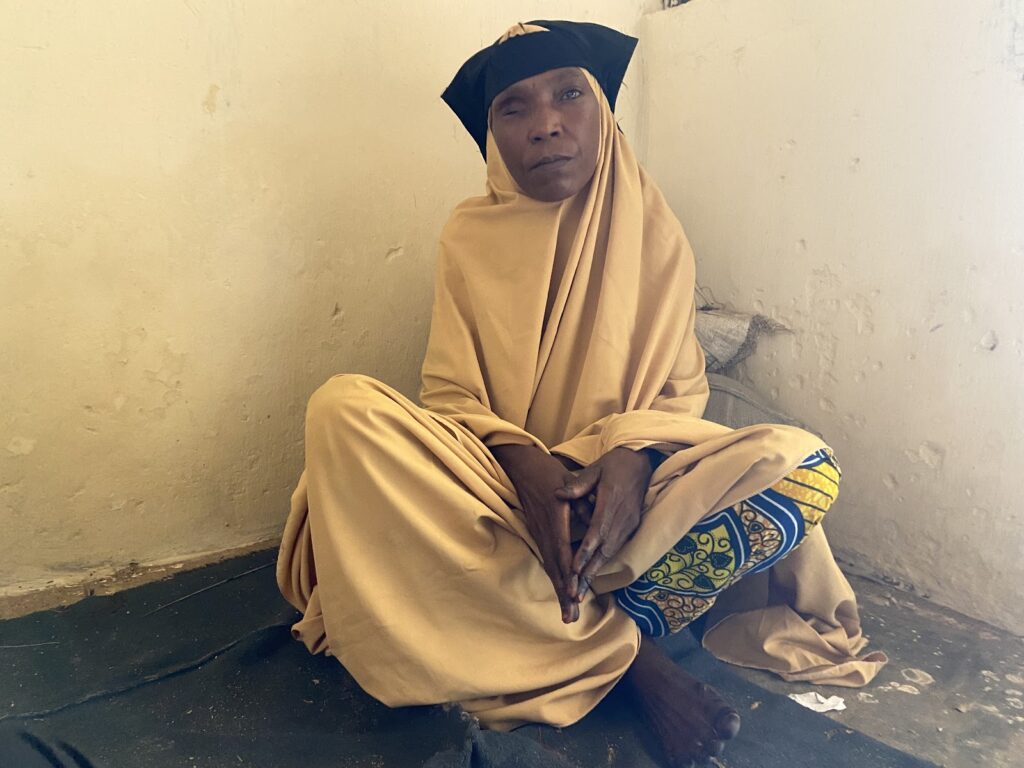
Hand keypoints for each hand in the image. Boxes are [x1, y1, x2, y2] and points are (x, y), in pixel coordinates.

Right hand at [491, 444, 580, 622]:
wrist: (521, 466)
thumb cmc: (548, 471)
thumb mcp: (568, 480)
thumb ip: (580, 500)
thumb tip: (591, 519)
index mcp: (554, 517)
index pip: (562, 550)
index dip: (568, 572)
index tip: (573, 592)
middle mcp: (545, 530)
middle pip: (554, 567)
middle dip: (563, 593)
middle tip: (570, 617)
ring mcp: (539, 533)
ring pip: (550, 566)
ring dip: (558, 591)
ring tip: (567, 615)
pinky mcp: (538, 534)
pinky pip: (547, 560)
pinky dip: (554, 578)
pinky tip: (560, 592)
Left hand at [555, 447, 655, 600]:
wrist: (642, 460)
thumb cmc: (614, 463)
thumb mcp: (596, 468)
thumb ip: (578, 484)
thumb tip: (558, 494)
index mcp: (612, 501)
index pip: (597, 531)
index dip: (586, 551)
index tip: (575, 568)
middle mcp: (623, 516)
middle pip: (605, 549)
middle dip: (589, 571)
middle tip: (575, 592)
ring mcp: (630, 522)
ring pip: (612, 551)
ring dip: (596, 571)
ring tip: (582, 589)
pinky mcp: (632, 525)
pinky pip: (617, 547)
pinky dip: (604, 561)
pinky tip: (593, 573)